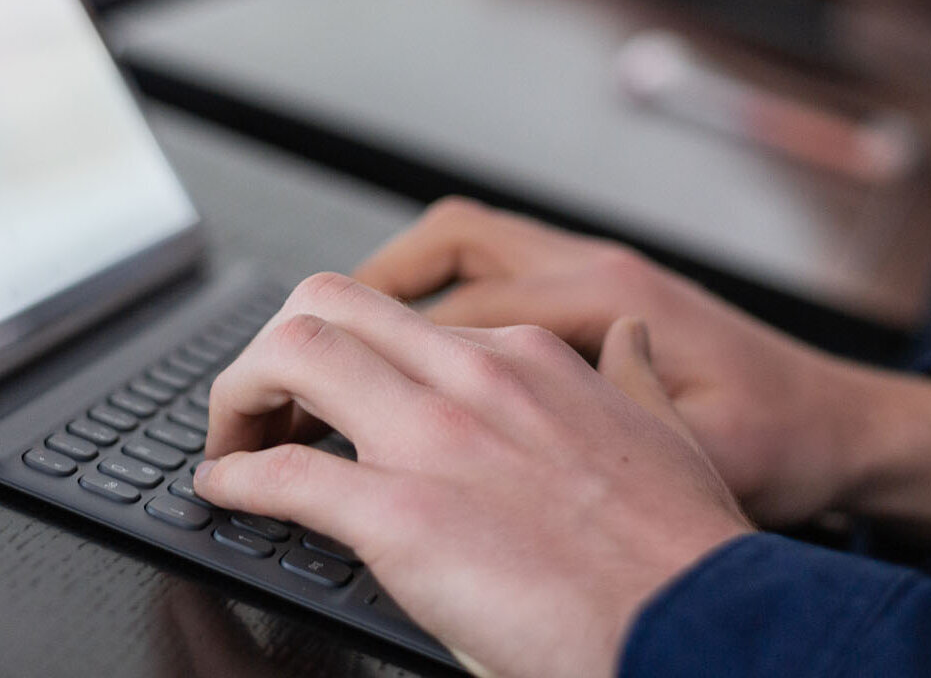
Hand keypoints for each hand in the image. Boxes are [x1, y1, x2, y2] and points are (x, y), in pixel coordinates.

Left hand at [194, 271, 750, 677]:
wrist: (704, 624)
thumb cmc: (684, 549)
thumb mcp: (667, 431)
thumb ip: (631, 376)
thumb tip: (628, 343)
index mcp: (523, 359)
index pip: (398, 314)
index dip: (343, 346)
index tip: (325, 388)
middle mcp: (470, 378)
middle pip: (324, 305)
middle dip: (273, 347)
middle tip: (260, 402)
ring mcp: (434, 440)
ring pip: (290, 355)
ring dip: (240, 394)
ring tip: (233, 437)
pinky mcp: (403, 517)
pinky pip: (282, 474)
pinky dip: (236, 477)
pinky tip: (226, 492)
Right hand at [356, 198, 930, 535]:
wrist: (850, 427)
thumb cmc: (789, 445)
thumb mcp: (703, 460)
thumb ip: (605, 446)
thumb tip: (502, 458)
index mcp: (608, 299)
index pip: (460, 305)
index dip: (381, 350)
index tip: (322, 394)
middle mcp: (594, 268)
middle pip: (452, 240)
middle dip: (369, 285)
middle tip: (311, 342)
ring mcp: (597, 271)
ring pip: (471, 243)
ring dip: (404, 281)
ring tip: (351, 338)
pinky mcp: (601, 294)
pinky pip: (499, 268)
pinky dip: (448, 296)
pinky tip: (425, 349)